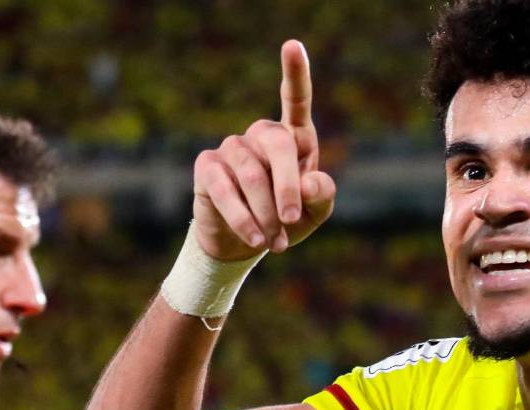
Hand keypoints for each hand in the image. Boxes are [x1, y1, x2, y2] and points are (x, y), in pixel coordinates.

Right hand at [191, 40, 336, 260]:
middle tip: (293, 220)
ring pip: (253, 175)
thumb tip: (311, 182)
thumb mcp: (314, 213)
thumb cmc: (286, 222)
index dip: (295, 73)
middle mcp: (261, 136)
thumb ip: (321, 195)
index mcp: (293, 138)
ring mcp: (232, 148)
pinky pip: (226, 189)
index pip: (294, 100)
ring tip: (277, 243)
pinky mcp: (207, 166)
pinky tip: (255, 239)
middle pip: (278, 145)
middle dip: (289, 186)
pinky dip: (244, 218)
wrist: (245, 244)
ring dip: (267, 214)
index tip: (292, 45)